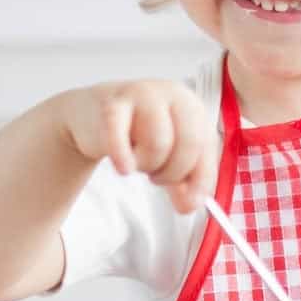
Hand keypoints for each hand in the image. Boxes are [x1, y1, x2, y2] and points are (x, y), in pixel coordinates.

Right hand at [57, 80, 216, 212]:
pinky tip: (123, 168)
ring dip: (147, 165)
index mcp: (193, 106)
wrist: (94, 115)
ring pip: (158, 143)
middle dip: (173, 172)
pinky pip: (120, 135)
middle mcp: (173, 94)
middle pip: (189, 142)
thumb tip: (191, 205)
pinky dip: (123, 157)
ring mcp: (142, 95)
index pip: (207, 145)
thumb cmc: (138, 134)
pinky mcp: (113, 105)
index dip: (200, 179)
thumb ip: (186, 182)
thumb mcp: (170, 157)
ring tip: (137, 162)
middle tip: (156, 178)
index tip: (188, 203)